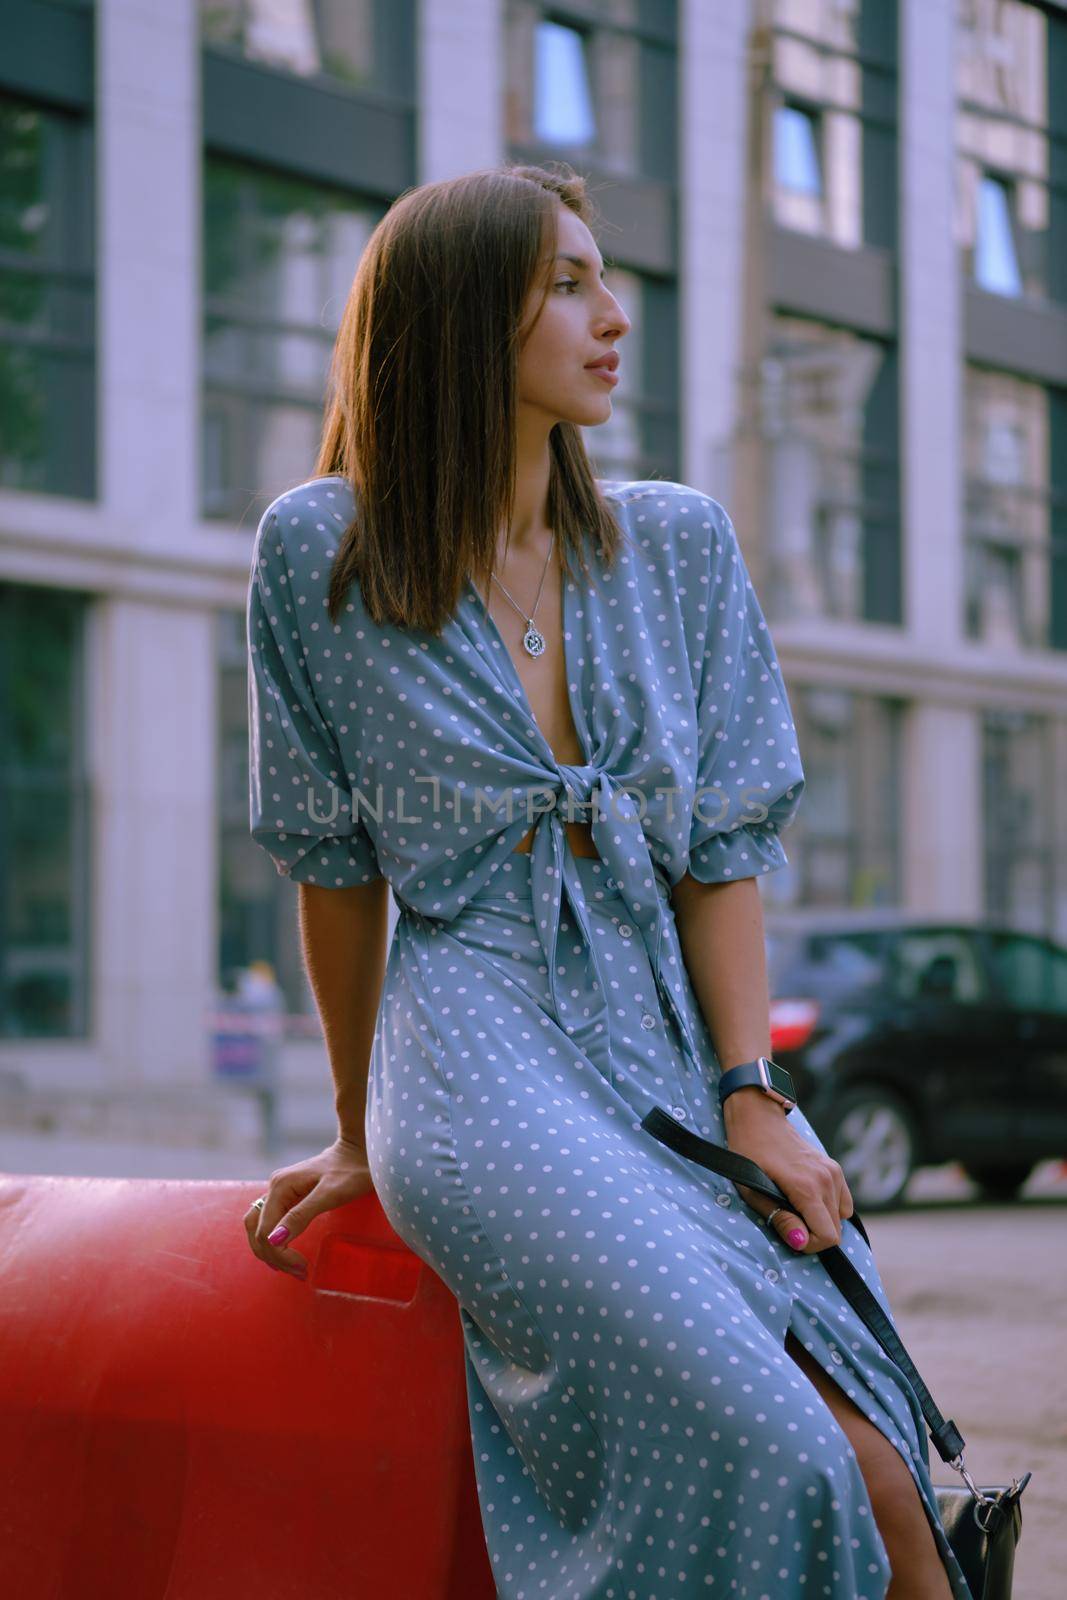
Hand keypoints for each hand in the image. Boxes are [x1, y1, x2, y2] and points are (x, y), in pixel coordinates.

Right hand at [242, 1135, 375, 1279]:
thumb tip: (274, 1240)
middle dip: (274, 1256)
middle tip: (299, 1273)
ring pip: (259, 1226)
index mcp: (280, 1187)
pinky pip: (270, 1221)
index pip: (265, 1231)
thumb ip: (301, 1215)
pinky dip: (273, 1240)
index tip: (302, 1268)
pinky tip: (286, 1252)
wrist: (360, 1151)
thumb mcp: (330, 1195)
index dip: (280, 1255)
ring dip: (270, 1250)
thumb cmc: (350, 1172)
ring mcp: (279, 1191)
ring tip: (291, 1268)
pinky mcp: (287, 1195)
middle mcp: (274, 1187)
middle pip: (257, 1230)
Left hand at [722, 1093, 852, 1253]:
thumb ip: (779, 1217)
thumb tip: (800, 1242)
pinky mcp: (835, 1168)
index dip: (810, 1244)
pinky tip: (807, 1199)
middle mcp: (827, 1180)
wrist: (758, 1118)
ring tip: (795, 1208)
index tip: (789, 1234)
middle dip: (813, 1234)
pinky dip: (829, 1208)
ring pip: (840, 1217)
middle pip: (836, 1229)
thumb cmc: (748, 1153)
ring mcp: (834, 1172)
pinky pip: (843, 1202)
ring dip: (821, 1221)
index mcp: (807, 1187)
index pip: (828, 1236)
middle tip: (788, 1220)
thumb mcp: (753, 1190)